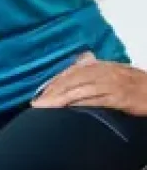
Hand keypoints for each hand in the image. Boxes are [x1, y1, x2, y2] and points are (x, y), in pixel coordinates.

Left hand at [32, 52, 146, 115]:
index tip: (38, 94)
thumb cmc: (134, 81)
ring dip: (60, 99)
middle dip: (51, 92)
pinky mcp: (119, 97)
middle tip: (36, 104)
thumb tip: (80, 59)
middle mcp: (100, 71)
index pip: (69, 73)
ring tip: (46, 108)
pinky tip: (69, 110)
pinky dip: (80, 104)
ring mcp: (109, 84)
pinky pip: (96, 100)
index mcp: (97, 65)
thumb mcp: (113, 70)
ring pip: (79, 90)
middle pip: (70, 81)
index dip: (52, 83)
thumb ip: (95, 66)